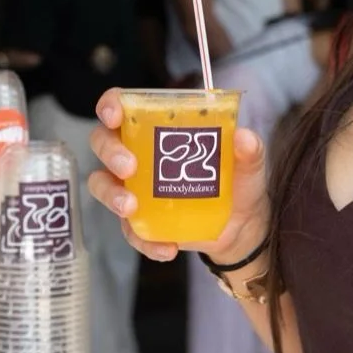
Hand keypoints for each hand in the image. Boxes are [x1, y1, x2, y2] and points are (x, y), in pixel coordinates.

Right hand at [88, 88, 269, 264]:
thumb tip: (244, 139)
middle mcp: (138, 155)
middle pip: (103, 143)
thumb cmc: (237, 182)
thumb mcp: (249, 165)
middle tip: (129, 166)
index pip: (122, 107)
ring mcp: (134, 189)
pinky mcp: (140, 222)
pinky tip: (167, 247)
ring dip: (112, 195)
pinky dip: (145, 241)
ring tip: (131, 207)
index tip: (115, 115)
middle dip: (110, 152)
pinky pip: (130, 231)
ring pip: (102, 185)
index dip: (111, 105)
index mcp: (158, 130)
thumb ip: (250, 151)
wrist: (243, 227)